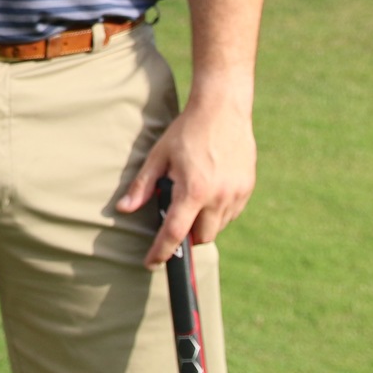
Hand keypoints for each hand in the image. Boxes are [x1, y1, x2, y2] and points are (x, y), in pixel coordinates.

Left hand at [117, 93, 256, 268]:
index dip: (161, 252)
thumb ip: (143, 186)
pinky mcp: (247, 188)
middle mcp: (218, 197)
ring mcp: (236, 194)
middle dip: (186, 236)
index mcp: (194, 191)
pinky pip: (231, 213)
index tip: (151, 262)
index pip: (175, 234)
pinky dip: (218, 212)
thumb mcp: (159, 155)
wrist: (223, 109)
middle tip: (174, 221)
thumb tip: (124, 209)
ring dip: (203, 224)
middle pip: (201, 237)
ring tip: (192, 201)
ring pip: (218, 227)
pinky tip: (209, 193)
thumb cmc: (187, 130)